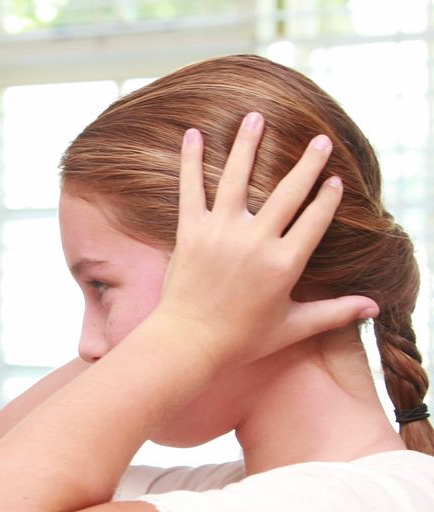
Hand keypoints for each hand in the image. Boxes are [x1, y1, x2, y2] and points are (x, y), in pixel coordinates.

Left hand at [153, 112, 376, 366]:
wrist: (188, 342)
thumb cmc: (242, 339)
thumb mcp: (293, 325)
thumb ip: (334, 312)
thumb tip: (375, 308)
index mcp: (285, 263)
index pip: (315, 220)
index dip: (328, 198)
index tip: (335, 179)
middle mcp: (256, 242)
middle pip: (289, 192)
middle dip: (307, 163)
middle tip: (319, 139)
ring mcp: (222, 233)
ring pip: (238, 178)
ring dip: (248, 144)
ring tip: (256, 117)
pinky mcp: (191, 232)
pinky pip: (191, 189)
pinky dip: (192, 161)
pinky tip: (193, 134)